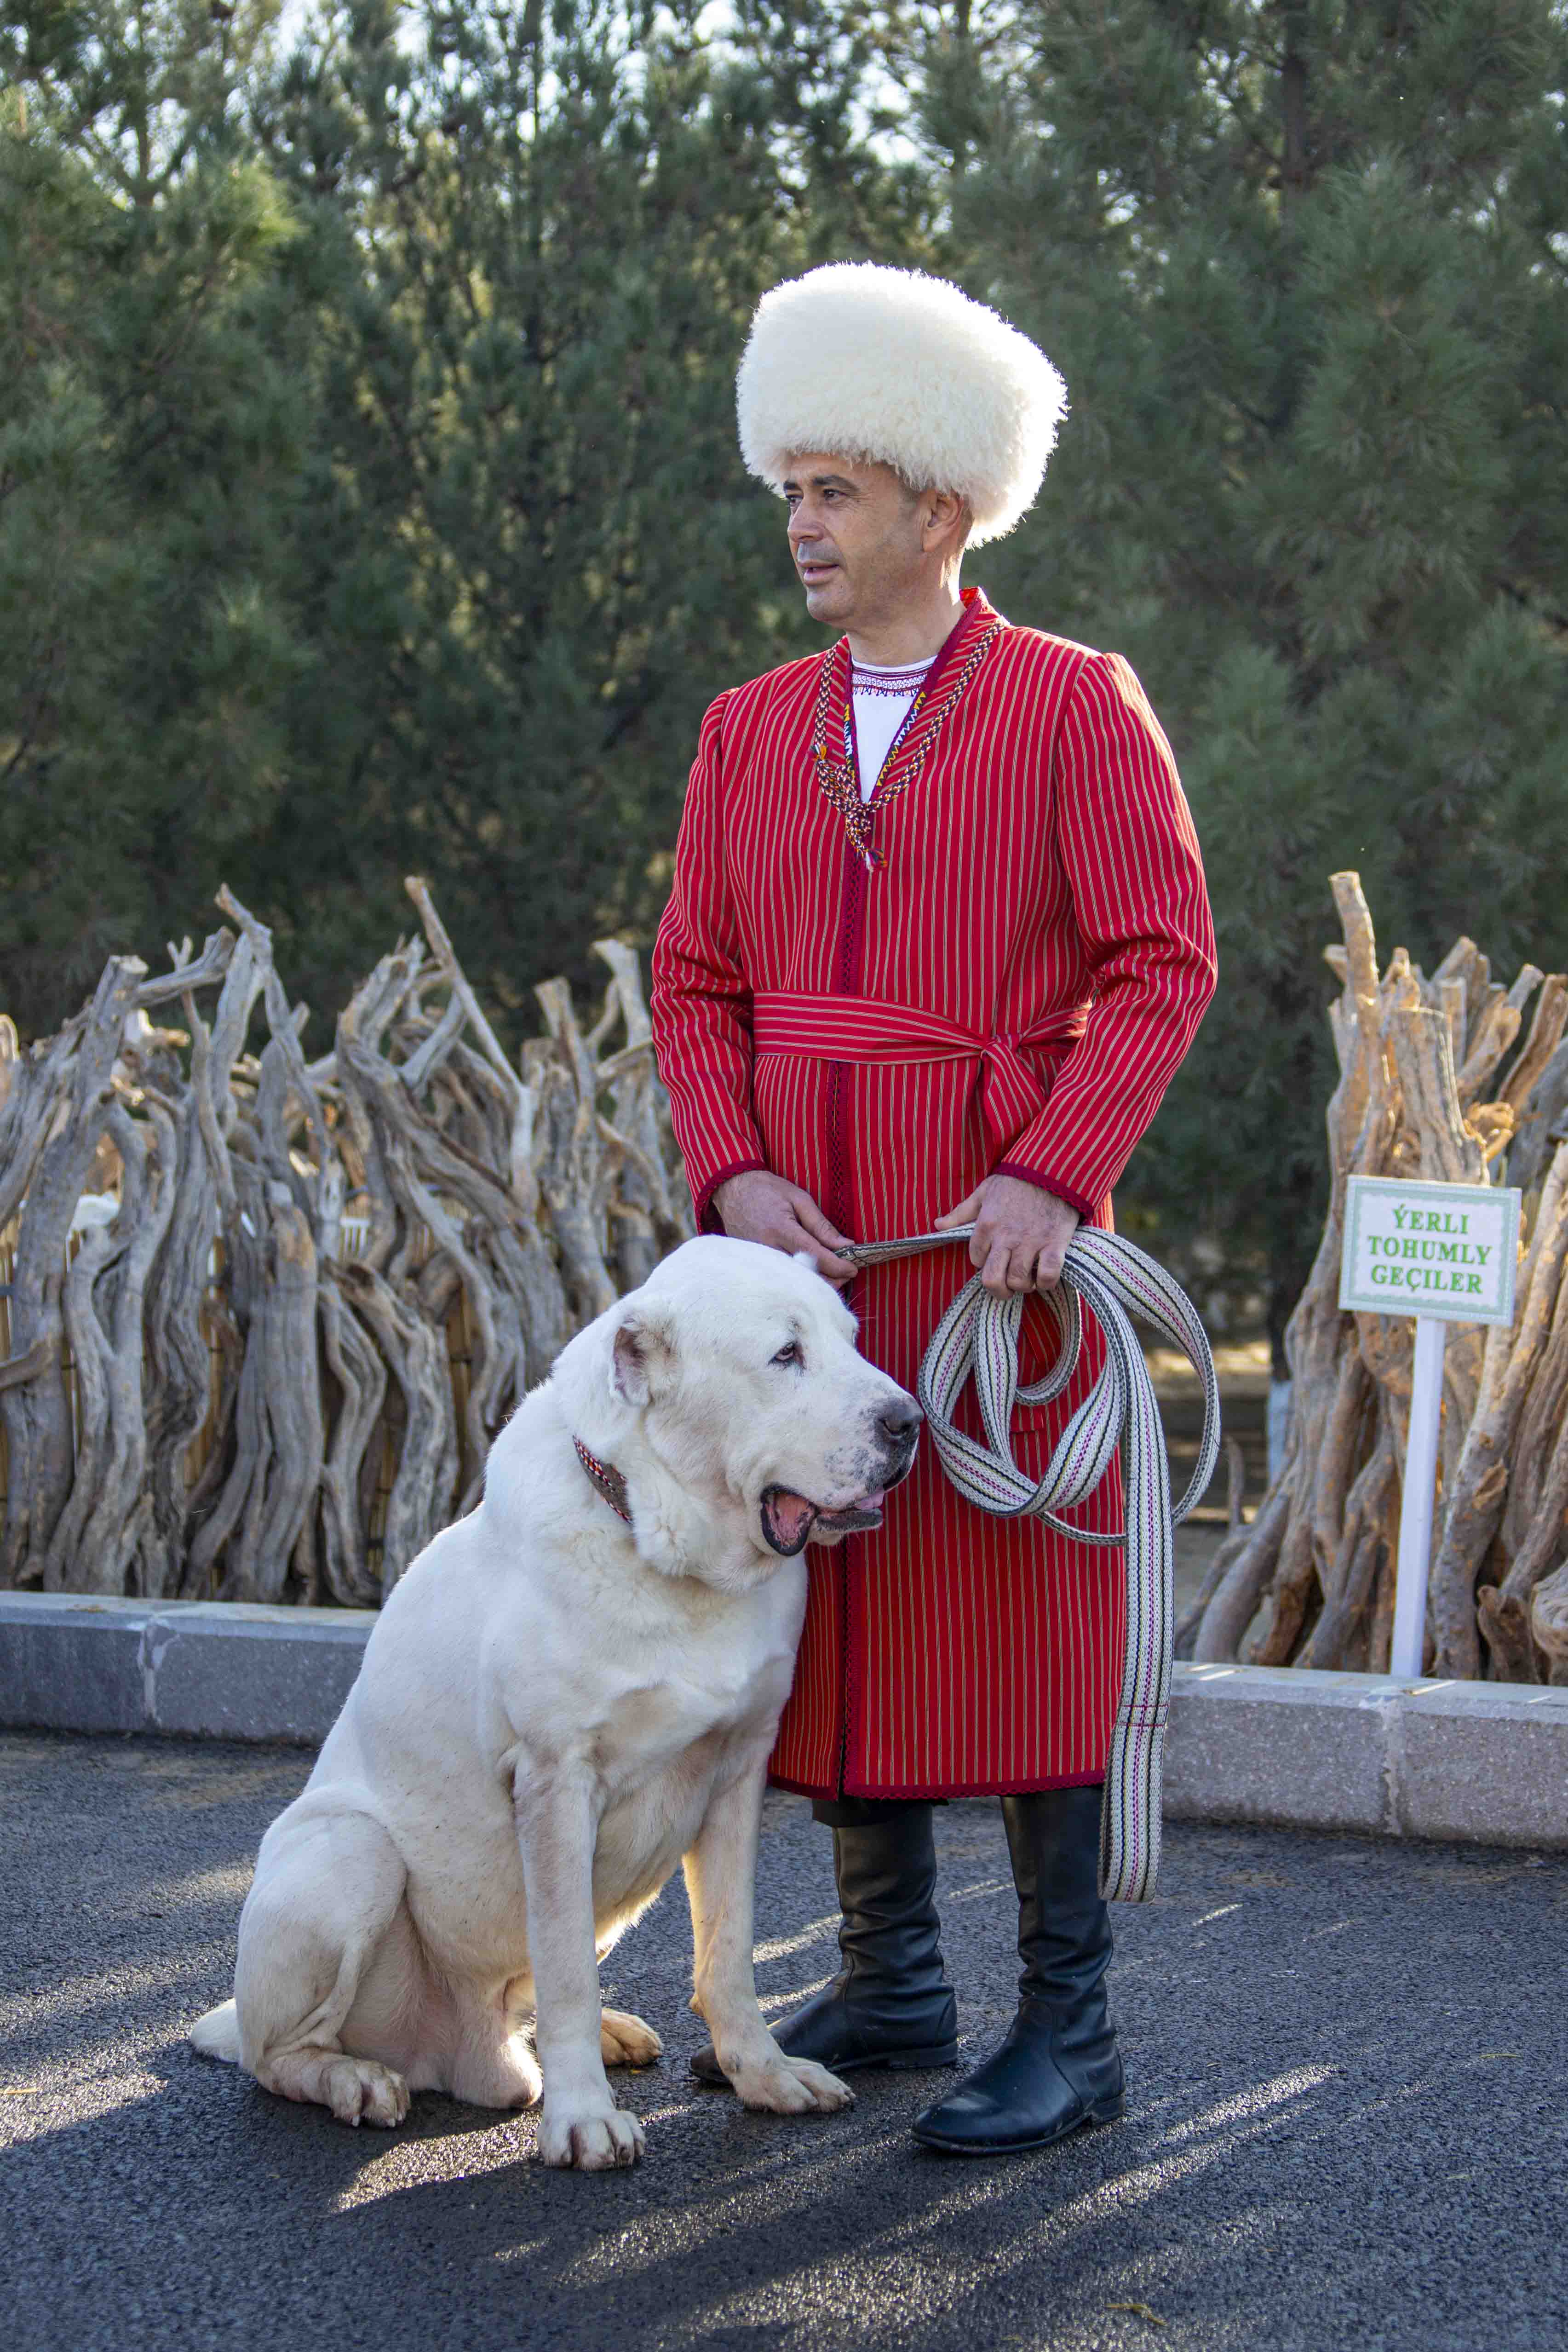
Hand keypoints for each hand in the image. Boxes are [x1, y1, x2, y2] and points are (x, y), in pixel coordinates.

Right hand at [712, 1170, 856, 1285]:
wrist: (732, 1190)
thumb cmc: (768, 1190)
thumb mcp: (799, 1199)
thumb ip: (821, 1225)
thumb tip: (845, 1244)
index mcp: (781, 1228)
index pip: (814, 1254)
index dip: (837, 1265)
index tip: (852, 1269)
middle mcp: (767, 1247)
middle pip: (804, 1274)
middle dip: (830, 1280)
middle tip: (846, 1277)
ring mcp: (757, 1258)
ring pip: (792, 1280)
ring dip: (815, 1282)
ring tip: (833, 1278)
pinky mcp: (753, 1262)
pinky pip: (780, 1276)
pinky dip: (798, 1279)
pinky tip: (811, 1275)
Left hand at [935, 1173, 1080, 1298]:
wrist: (1052, 1168)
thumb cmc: (1016, 1180)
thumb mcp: (983, 1192)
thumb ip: (960, 1213)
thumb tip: (937, 1225)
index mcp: (986, 1226)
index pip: (976, 1261)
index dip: (985, 1263)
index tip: (995, 1258)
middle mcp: (1005, 1237)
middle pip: (993, 1280)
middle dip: (999, 1291)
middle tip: (1007, 1287)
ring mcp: (1030, 1242)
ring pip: (1019, 1281)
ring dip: (1023, 1286)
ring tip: (1028, 1278)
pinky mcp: (1055, 1243)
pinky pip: (1047, 1275)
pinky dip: (1046, 1283)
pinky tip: (1045, 1277)